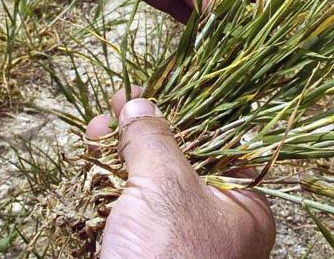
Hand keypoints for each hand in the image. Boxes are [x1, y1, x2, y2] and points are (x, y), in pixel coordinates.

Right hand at [86, 90, 275, 258]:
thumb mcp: (165, 188)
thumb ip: (153, 141)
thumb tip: (141, 106)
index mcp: (243, 209)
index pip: (214, 143)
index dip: (177, 112)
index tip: (141, 91)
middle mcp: (216, 227)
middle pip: (177, 164)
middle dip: (138, 135)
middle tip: (107, 114)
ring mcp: (178, 246)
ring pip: (148, 191)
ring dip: (118, 161)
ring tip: (93, 138)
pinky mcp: (144, 258)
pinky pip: (128, 219)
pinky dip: (108, 195)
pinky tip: (90, 175)